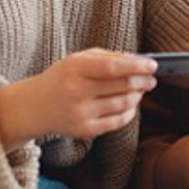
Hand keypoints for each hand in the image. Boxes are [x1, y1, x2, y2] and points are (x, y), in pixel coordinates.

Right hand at [0, 48, 156, 150]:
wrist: (34, 106)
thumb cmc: (62, 77)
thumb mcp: (79, 59)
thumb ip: (108, 57)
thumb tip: (138, 61)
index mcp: (75, 69)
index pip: (113, 68)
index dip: (137, 66)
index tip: (153, 64)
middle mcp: (76, 92)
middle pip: (121, 86)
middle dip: (142, 81)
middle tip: (152, 78)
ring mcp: (80, 114)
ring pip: (122, 104)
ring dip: (138, 95)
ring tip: (141, 89)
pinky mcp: (84, 130)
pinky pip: (117, 121)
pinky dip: (130, 111)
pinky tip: (131, 103)